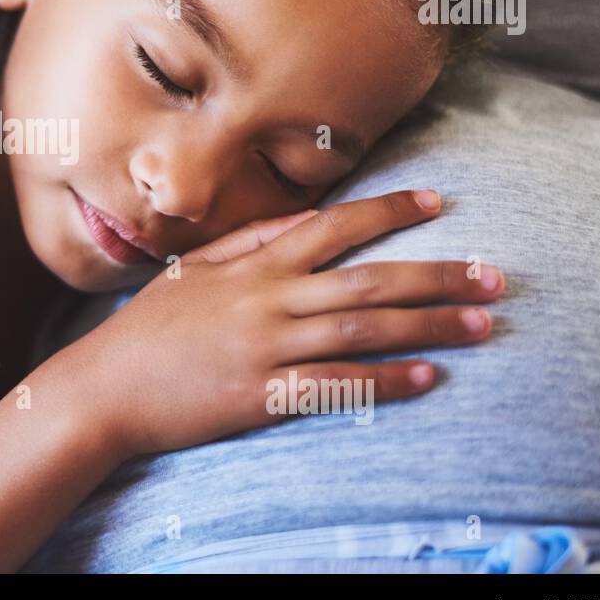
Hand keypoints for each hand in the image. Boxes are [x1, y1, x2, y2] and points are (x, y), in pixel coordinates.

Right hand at [75, 190, 506, 458]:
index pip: (333, 225)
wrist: (104, 388)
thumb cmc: (149, 328)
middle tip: (495, 277)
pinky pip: (336, 385)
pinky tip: (427, 379)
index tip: (438, 203)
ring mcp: (267, 348)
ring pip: (364, 328)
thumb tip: (303, 218)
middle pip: (369, 279)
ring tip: (481, 326)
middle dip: (438, 276)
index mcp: (252, 265)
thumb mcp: (194, 270)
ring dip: (429, 326)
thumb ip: (248, 241)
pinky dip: (385, 381)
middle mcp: (267, 300)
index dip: (389, 210)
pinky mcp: (263, 396)